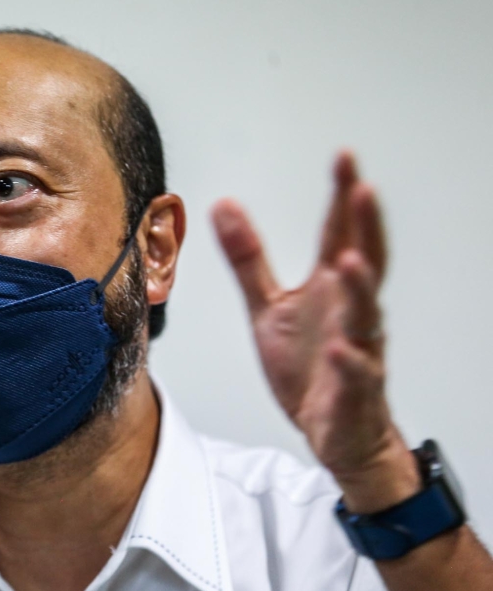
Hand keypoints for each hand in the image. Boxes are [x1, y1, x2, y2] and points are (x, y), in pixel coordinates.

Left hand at [212, 152, 418, 510]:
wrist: (335, 432)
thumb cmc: (309, 366)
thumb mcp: (268, 307)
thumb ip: (249, 259)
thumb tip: (224, 205)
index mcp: (332, 289)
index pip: (340, 234)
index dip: (342, 197)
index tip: (344, 158)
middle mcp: (351, 313)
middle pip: (366, 262)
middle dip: (366, 226)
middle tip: (363, 188)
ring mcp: (358, 351)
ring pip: (366, 315)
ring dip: (361, 288)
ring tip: (352, 260)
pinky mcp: (354, 392)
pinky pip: (356, 374)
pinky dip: (350, 361)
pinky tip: (340, 347)